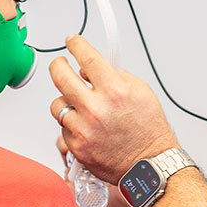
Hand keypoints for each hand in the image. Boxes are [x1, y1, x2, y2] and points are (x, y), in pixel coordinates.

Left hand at [49, 35, 178, 183]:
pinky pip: (63, 127)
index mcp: (114, 91)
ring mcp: (84, 129)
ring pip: (57, 104)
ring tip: (79, 104)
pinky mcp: (77, 147)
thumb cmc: (149, 131)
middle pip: (60, 76)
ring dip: (66, 100)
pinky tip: (86, 126)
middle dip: (58, 65)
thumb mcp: (141, 92)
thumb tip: (94, 68)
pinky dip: (72, 124)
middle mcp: (96, 109)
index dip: (76, 44)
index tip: (72, 41)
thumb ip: (116, 76)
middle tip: (60, 64)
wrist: (149, 164)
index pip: (86, 57)